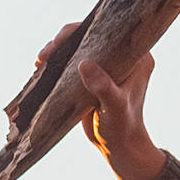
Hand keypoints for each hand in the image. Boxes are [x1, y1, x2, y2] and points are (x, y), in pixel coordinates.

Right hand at [37, 23, 164, 179]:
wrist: (119, 148)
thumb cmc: (123, 128)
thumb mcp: (115, 107)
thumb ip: (103, 87)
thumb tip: (84, 64)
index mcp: (138, 57)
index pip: (109, 33)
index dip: (82, 31)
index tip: (60, 40)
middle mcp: (123, 57)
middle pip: (90, 38)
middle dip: (64, 41)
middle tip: (46, 54)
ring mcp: (107, 67)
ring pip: (79, 50)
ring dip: (58, 52)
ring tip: (40, 61)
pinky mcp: (93, 78)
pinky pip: (73, 64)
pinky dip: (57, 65)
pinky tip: (41, 69)